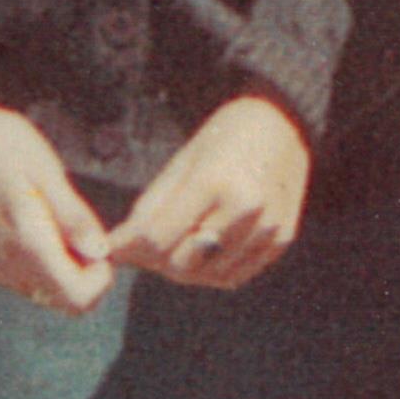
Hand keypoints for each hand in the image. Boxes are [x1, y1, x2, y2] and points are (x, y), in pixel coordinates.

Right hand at [0, 58, 114, 312]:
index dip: (101, 278)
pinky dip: (46, 260)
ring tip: (60, 216)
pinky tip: (43, 220)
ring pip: (46, 289)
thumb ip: (74, 217)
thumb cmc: (3, 146)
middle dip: (85, 273)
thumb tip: (101, 252)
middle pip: (62, 299)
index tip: (100, 241)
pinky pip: (27, 277)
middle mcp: (7, 269)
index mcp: (27, 248)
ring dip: (65, 265)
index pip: (76, 300)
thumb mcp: (48, 172)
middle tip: (83, 225)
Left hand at [108, 91, 311, 290]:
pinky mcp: (281, 240)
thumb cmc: (226, 135)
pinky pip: (234, 276)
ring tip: (179, 241)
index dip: (129, 248)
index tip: (114, 248)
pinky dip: (213, 270)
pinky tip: (208, 245)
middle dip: (156, 259)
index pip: (157, 239)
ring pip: (207, 276)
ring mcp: (267, 228)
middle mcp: (245, 209)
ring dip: (184, 267)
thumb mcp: (183, 161)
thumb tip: (117, 250)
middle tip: (147, 245)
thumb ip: (151, 208)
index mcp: (215, 181)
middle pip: (181, 264)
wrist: (285, 122)